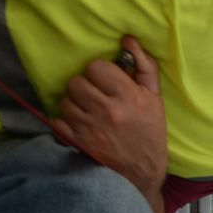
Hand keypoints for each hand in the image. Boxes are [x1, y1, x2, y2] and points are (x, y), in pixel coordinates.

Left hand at [52, 36, 167, 212]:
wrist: (143, 172)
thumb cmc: (149, 132)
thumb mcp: (154, 98)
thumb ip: (144, 65)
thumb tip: (127, 40)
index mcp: (128, 96)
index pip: (97, 67)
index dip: (100, 73)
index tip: (107, 82)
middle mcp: (108, 110)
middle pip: (77, 82)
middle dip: (85, 87)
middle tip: (95, 97)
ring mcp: (90, 128)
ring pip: (66, 100)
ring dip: (74, 104)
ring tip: (88, 112)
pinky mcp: (77, 142)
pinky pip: (57, 120)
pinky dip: (65, 121)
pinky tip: (80, 125)